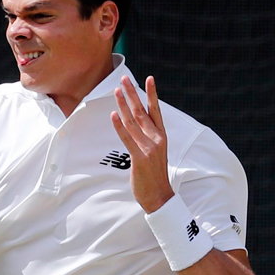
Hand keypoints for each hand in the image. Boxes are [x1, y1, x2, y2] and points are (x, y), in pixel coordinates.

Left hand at [111, 75, 174, 212]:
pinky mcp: (140, 157)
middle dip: (132, 94)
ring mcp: (149, 147)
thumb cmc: (154, 173)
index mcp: (161, 136)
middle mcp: (157, 138)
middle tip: (124, 79)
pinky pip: (127, 138)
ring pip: (133, 121)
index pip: (156, 110)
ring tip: (116, 91)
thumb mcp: (155, 151)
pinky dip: (119, 126)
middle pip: (142, 111)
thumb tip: (137, 123)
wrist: (159, 195)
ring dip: (123, 105)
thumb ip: (148, 136)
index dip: (152, 94)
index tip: (150, 78)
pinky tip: (113, 115)